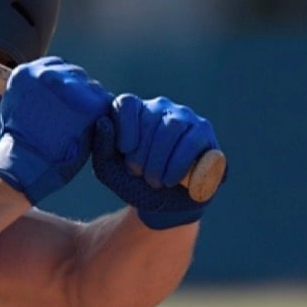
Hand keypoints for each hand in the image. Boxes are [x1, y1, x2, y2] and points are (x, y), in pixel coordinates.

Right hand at [0, 57, 110, 204]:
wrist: (26, 163)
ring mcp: (73, 88)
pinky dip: (101, 115)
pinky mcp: (92, 104)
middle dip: (76, 92)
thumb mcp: (13, 104)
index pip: (56, 66)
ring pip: (92, 88)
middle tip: (70, 117)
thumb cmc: (19, 140)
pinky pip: (105, 103)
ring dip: (90, 102)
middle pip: (75, 74)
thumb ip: (31, 88)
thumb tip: (43, 81)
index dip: (60, 84)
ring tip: (78, 125)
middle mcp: (50, 74)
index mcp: (28, 72)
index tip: (59, 101)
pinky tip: (90, 127)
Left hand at [92, 94, 220, 228]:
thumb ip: (102, 146)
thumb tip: (104, 121)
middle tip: (139, 174)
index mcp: (133, 112)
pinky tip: (170, 180)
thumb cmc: (132, 181)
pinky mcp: (204, 132)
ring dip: (160, 159)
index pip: (127, 103)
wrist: (163, 204)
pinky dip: (179, 163)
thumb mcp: (110, 168)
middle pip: (151, 118)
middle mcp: (159, 108)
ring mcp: (184, 117)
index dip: (125, 126)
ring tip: (155, 181)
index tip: (124, 151)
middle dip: (142, 152)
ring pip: (173, 127)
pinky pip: (192, 141)